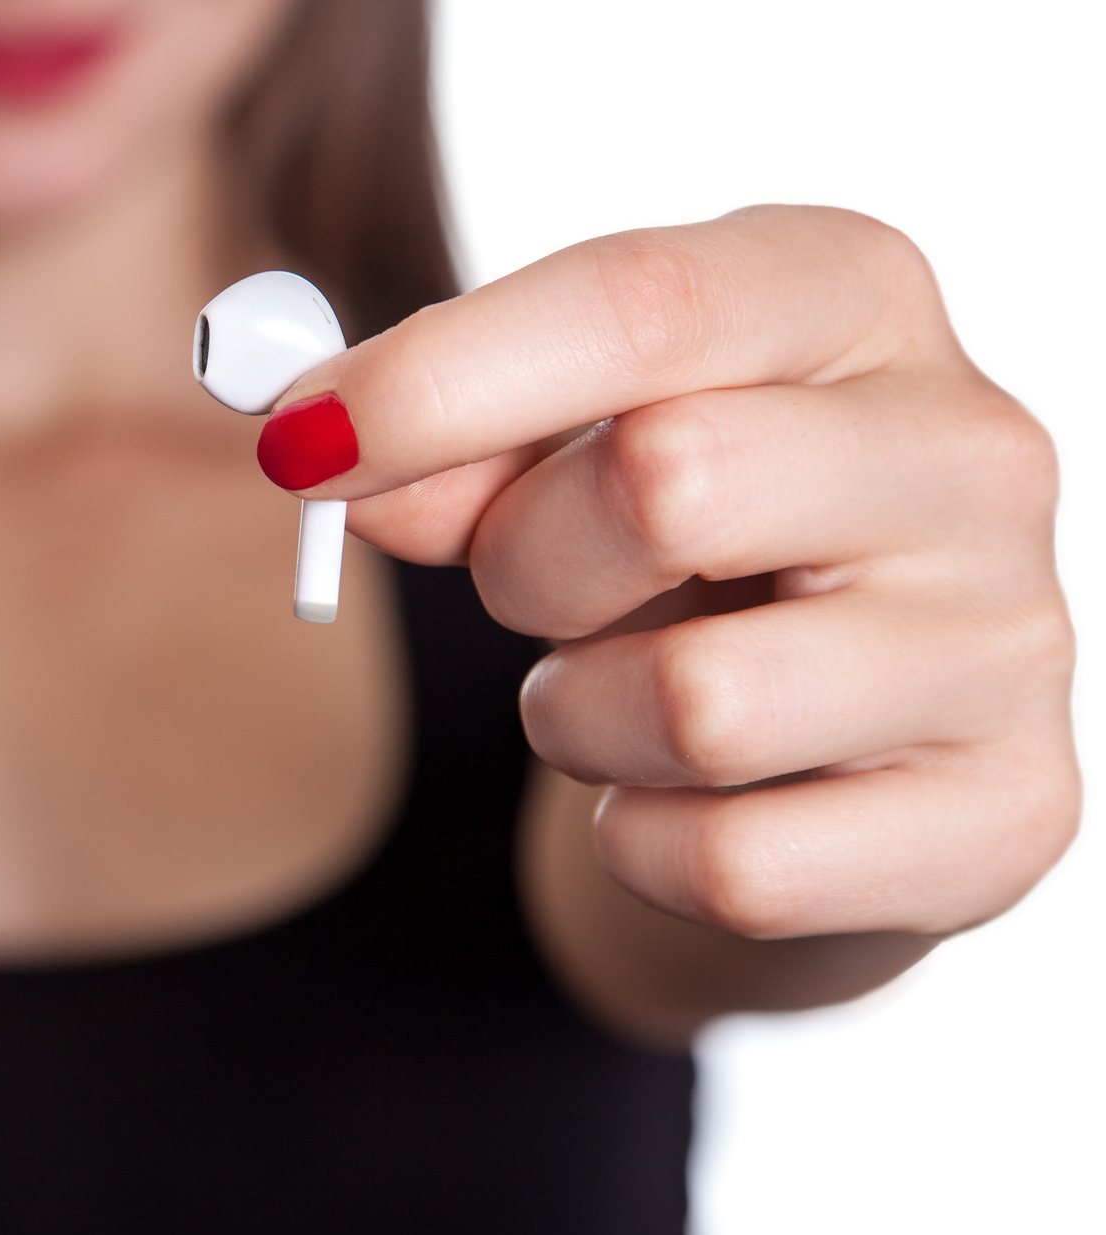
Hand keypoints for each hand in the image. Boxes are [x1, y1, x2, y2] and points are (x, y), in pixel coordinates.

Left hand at [265, 206, 1077, 947]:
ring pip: (697, 701)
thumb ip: (451, 444)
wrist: (812, 753)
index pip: (644, 302)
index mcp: (851, 299)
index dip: (440, 378)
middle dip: (526, 562)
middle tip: (523, 589)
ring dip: (578, 718)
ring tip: (613, 695)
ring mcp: (1011, 640)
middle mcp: (970, 449)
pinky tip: (678, 799)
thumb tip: (325, 447)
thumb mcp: (554, 463)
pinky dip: (641, 843)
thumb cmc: (667, 564)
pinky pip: (735, 862)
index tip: (296, 442)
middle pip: (673, 481)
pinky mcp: (1005, 815)